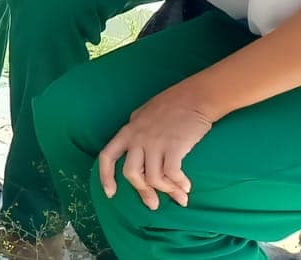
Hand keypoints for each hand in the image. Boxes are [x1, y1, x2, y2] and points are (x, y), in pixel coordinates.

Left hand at [96, 85, 214, 209]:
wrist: (194, 97)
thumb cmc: (171, 105)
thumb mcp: (143, 114)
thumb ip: (136, 132)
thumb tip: (135, 152)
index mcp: (128, 131)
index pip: (107, 156)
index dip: (106, 177)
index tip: (111, 194)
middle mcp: (137, 138)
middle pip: (131, 173)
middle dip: (143, 192)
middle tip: (153, 204)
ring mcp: (155, 143)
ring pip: (153, 178)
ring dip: (167, 190)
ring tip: (179, 195)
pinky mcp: (174, 146)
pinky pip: (172, 174)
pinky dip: (179, 184)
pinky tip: (186, 186)